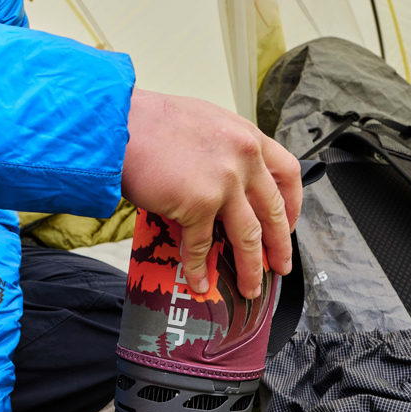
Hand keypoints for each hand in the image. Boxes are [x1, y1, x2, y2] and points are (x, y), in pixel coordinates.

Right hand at [121, 88, 302, 299]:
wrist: (117, 123)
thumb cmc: (149, 123)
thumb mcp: (205, 125)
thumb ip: (225, 151)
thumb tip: (227, 183)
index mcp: (247, 136)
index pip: (288, 174)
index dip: (293, 205)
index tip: (287, 224)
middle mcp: (243, 158)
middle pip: (274, 211)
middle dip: (279, 245)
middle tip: (280, 265)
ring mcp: (224, 182)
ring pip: (248, 236)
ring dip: (250, 267)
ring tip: (249, 287)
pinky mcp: (198, 204)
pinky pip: (202, 245)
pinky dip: (199, 268)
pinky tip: (199, 282)